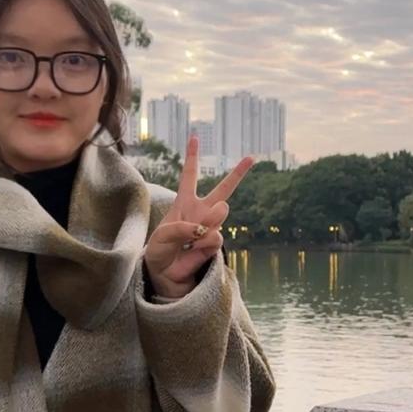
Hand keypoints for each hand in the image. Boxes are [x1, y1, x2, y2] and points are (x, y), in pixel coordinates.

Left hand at [143, 135, 254, 298]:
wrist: (165, 274)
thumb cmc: (160, 251)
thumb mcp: (162, 235)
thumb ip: (183, 228)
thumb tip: (207, 230)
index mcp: (184, 202)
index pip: (189, 176)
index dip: (192, 157)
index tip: (195, 137)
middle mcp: (201, 212)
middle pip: (223, 190)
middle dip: (238, 173)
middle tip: (251, 157)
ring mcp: (210, 227)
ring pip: (221, 212)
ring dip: (208, 221)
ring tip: (194, 234)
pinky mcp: (215, 244)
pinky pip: (214, 236)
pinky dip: (202, 243)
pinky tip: (193, 250)